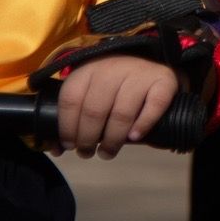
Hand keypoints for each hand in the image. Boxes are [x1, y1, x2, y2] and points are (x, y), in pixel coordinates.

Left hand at [55, 56, 180, 158]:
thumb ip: (75, 117)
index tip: (69, 146)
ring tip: (108, 152)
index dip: (67, 128)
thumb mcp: (92, 94)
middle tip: (88, 153)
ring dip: (112, 140)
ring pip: (121, 112)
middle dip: (88, 138)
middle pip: (94, 110)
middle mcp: (113, 67)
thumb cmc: (116, 88)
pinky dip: (143, 125)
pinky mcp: (164, 80)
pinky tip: (134, 137)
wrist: (153, 67)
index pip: (70, 100)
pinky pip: (153, 106)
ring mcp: (140, 72)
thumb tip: (55, 148)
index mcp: (89, 69)